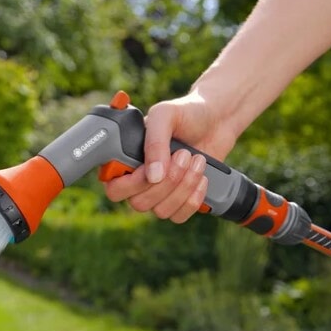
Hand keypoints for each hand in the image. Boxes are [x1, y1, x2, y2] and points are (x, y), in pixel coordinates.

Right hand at [104, 91, 238, 222]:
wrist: (217, 119)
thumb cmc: (187, 113)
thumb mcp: (165, 115)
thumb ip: (154, 142)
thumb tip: (153, 177)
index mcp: (126, 160)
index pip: (114, 189)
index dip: (131, 184)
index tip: (150, 167)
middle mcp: (138, 181)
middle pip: (139, 203)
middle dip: (168, 181)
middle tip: (184, 154)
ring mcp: (159, 194)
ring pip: (161, 211)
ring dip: (184, 187)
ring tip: (197, 161)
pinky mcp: (179, 201)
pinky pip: (178, 216)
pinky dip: (193, 199)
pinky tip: (202, 178)